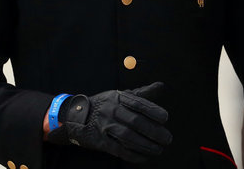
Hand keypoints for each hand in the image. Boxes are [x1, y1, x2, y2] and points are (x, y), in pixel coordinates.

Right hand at [48, 82, 171, 161]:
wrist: (76, 116)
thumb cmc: (105, 104)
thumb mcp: (120, 95)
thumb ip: (142, 93)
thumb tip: (161, 86)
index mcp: (118, 98)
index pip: (138, 103)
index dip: (153, 110)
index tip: (165, 118)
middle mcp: (112, 111)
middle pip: (135, 122)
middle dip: (153, 131)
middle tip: (167, 138)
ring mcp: (105, 127)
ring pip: (128, 137)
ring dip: (145, 145)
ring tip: (158, 149)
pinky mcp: (101, 141)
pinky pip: (119, 150)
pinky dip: (133, 155)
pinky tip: (144, 157)